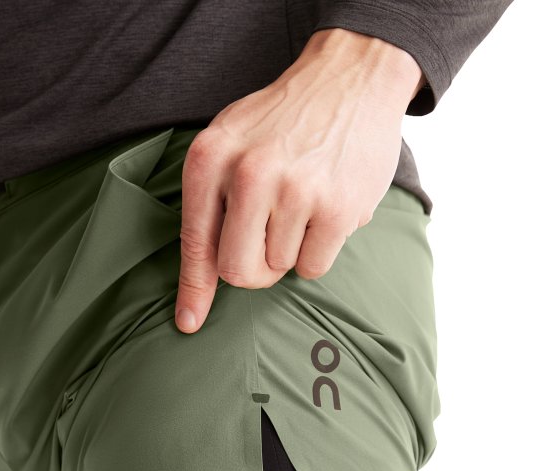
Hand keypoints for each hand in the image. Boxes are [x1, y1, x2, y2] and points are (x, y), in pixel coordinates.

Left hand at [174, 27, 425, 332]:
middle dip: (252, 270)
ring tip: (301, 203)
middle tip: (267, 243)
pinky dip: (319, 249)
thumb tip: (201, 280)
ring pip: (280, 269)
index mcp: (210, 159)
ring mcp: (296, 191)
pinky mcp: (338, 208)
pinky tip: (325, 208)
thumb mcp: (228, 141)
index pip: (195, 242)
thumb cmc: (281, 120)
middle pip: (237, 271)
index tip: (189, 323)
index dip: (193, 289)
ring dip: (290, 249)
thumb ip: (208, 201)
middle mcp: (248, 175)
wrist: (350, 77)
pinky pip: (314, 266)